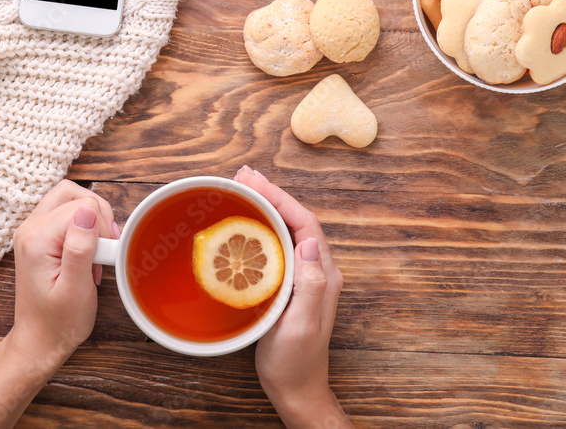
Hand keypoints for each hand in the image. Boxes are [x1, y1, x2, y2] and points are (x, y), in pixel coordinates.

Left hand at [7, 180, 118, 366]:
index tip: (104, 256)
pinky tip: (88, 251)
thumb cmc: (58, 321)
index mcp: (36, 239)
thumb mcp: (75, 289)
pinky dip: (84, 225)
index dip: (101, 227)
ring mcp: (32, 231)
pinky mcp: (39, 236)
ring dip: (91, 218)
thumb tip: (88, 211)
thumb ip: (80, 247)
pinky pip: (65, 213)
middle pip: (71, 193)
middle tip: (105, 246)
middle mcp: (29, 229)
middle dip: (97, 215)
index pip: (80, 207)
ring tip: (97, 251)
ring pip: (69, 198)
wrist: (40, 340)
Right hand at [234, 167, 350, 427]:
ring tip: (241, 189)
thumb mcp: (301, 325)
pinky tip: (244, 223)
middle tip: (241, 176)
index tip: (253, 181)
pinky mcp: (291, 285)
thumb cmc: (296, 362)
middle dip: (271, 194)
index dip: (280, 197)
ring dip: (266, 207)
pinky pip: (277, 246)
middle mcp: (318, 270)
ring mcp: (305, 276)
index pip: (305, 223)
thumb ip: (310, 285)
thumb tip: (310, 242)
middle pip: (296, 219)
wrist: (296, 389)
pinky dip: (261, 227)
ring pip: (287, 230)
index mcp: (324, 274)